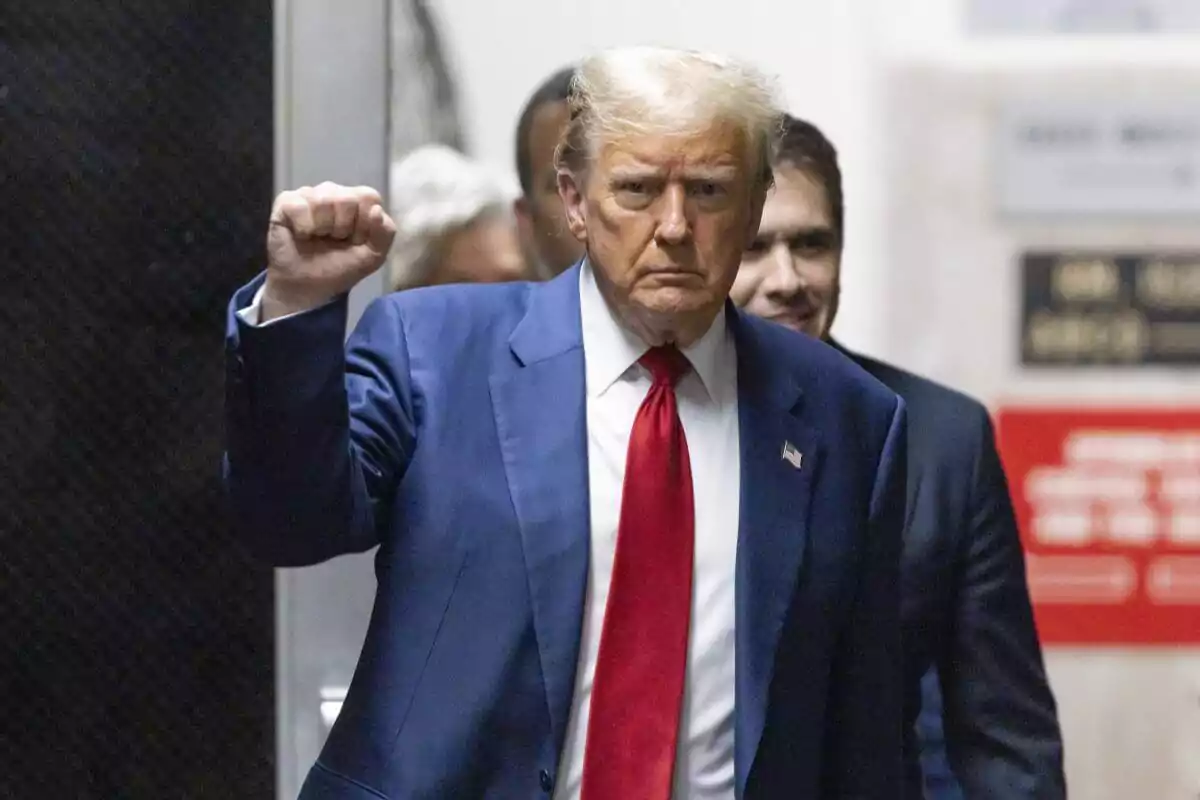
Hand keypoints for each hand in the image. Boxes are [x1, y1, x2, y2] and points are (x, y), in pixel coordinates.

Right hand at [262, 182, 396, 320]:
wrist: (306, 289)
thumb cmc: (338, 268)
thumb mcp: (372, 257)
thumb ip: (385, 234)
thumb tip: (376, 209)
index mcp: (357, 203)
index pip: (369, 196)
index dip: (364, 223)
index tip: (356, 240)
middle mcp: (333, 193)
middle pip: (347, 198)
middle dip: (343, 228)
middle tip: (334, 240)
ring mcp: (309, 195)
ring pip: (324, 199)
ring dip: (323, 228)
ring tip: (317, 238)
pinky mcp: (286, 202)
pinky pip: (300, 205)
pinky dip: (303, 227)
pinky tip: (302, 235)